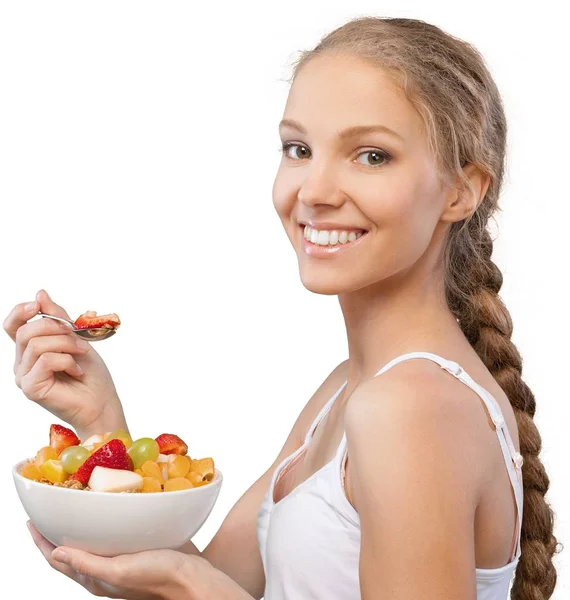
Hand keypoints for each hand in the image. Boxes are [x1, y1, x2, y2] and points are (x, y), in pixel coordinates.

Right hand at [3, 289, 127, 439]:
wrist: (102, 402)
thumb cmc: (91, 374)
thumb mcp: (75, 338)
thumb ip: (57, 318)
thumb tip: (40, 294)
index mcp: (30, 351)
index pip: (12, 325)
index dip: (20, 311)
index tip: (37, 304)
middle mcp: (22, 364)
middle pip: (26, 331)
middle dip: (57, 328)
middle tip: (79, 339)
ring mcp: (24, 377)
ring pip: (36, 344)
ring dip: (67, 344)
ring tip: (82, 354)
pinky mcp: (31, 389)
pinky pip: (45, 360)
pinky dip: (67, 360)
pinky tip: (77, 371)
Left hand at [28, 521, 189, 599]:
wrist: (192, 578)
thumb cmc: (157, 578)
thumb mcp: (119, 572)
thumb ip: (89, 564)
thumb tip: (56, 552)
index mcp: (95, 578)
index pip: (58, 560)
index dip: (41, 543)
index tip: (31, 522)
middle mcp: (104, 568)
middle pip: (71, 550)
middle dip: (56, 532)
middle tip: (48, 509)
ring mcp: (120, 558)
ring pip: (91, 542)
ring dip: (80, 526)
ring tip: (73, 506)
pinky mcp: (137, 547)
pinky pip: (112, 534)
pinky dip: (104, 522)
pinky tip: (109, 510)